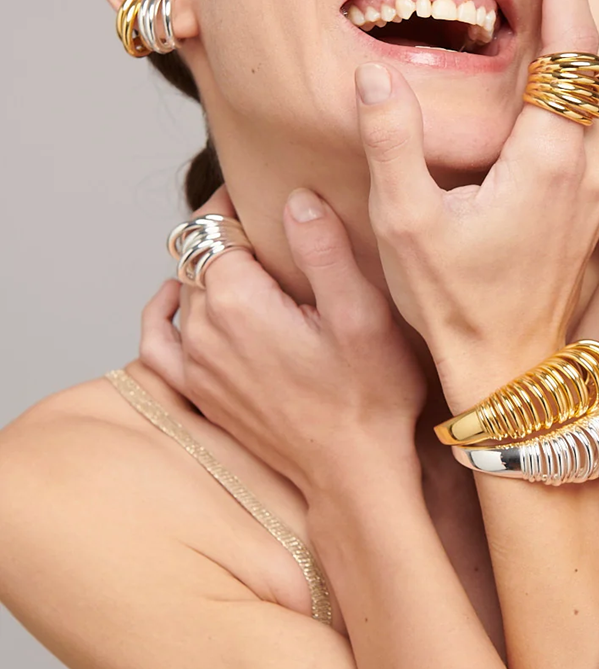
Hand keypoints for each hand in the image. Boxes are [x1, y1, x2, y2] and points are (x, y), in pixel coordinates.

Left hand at [139, 185, 426, 498]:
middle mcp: (204, 330)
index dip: (242, 205)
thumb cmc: (369, 396)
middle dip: (228, 236)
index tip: (270, 196)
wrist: (354, 471)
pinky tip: (178, 300)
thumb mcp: (362, 313)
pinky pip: (158, 342)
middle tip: (273, 230)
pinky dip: (164, 314)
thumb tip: (294, 199)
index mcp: (238, 300)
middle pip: (200, 256)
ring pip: (185, 291)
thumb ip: (323, 248)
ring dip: (210, 271)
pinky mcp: (201, 393)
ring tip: (250, 262)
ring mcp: (196, 365)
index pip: (217, 225)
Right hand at [356, 0, 598, 406]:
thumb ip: (392, 146)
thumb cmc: (455, 306)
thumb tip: (373, 77)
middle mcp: (587, 166)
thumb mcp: (406, 226)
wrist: (511, 371)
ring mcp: (596, 185)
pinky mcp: (591, 201)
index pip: (569, 52)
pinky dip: (594, 69)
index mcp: (548, 161)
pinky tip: (586, 59)